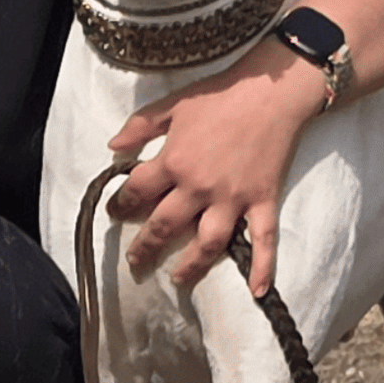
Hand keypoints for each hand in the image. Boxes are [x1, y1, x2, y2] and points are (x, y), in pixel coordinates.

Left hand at [106, 44, 327, 293]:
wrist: (271, 90)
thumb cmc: (219, 94)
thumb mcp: (173, 104)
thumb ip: (140, 126)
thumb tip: (112, 146)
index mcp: (174, 161)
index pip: (137, 191)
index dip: (122, 203)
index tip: (116, 212)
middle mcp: (199, 187)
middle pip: (165, 225)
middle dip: (146, 245)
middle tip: (135, 260)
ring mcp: (233, 198)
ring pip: (207, 243)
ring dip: (191, 265)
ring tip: (178, 278)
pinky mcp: (262, 200)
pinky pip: (263, 240)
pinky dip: (263, 268)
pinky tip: (258, 292)